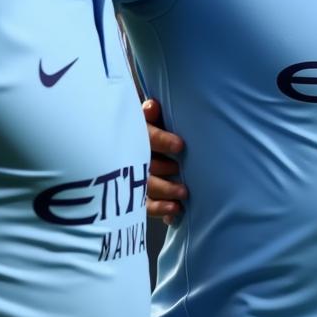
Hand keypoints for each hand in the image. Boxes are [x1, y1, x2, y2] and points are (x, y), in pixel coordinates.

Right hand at [143, 98, 187, 224]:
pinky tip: (175, 211)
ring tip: (184, 194)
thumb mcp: (151, 121)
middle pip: (146, 165)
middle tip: (182, 172)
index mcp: (136, 135)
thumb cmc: (149, 130)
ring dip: (165, 191)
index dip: (163, 140)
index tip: (180, 145)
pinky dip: (160, 209)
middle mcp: (133, 157)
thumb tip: (152, 105)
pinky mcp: (137, 196)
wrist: (133, 148)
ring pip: (146, 187)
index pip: (148, 136)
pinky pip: (145, 206)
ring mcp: (133, 178)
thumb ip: (152, 115)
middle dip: (165, 170)